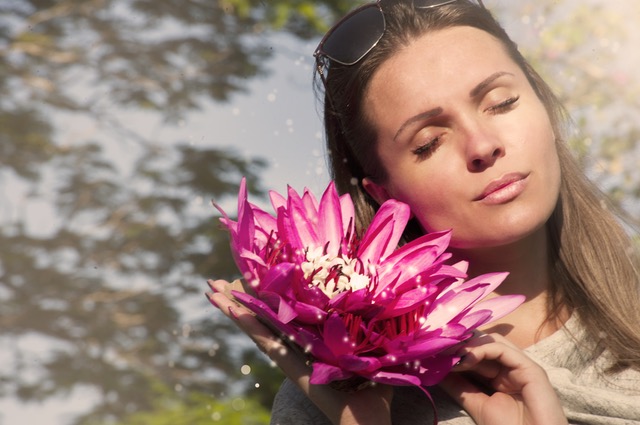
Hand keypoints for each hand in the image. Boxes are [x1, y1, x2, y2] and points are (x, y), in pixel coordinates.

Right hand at [206, 279, 392, 424]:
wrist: (368, 422)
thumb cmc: (374, 395)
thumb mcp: (374, 354)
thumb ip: (373, 335)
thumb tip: (386, 313)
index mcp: (311, 344)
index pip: (284, 316)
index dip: (266, 299)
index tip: (251, 278)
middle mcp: (295, 349)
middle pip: (263, 318)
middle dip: (241, 300)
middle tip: (218, 281)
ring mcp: (289, 358)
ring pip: (258, 326)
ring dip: (235, 308)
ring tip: (212, 289)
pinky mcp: (290, 366)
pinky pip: (266, 341)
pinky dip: (247, 325)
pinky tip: (231, 310)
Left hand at [439, 333, 566, 424]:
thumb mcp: (477, 405)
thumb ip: (460, 387)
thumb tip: (437, 371)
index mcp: (500, 375)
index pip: (475, 352)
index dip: (455, 349)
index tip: (431, 350)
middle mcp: (511, 367)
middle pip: (483, 343)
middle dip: (459, 342)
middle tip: (436, 345)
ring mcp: (522, 366)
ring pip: (492, 342)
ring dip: (467, 344)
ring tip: (448, 351)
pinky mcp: (532, 369)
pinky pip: (503, 350)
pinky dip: (481, 350)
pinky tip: (464, 358)